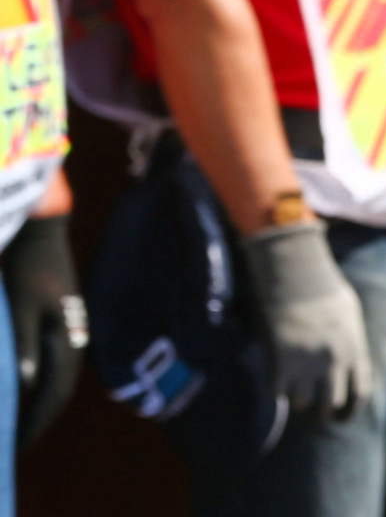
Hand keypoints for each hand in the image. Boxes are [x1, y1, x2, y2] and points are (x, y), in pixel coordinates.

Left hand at [1, 214, 87, 446]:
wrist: (43, 232)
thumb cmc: (26, 269)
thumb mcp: (20, 309)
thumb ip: (25, 346)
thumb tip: (27, 385)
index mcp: (68, 336)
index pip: (55, 393)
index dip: (36, 423)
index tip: (16, 447)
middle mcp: (76, 336)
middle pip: (61, 389)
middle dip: (40, 418)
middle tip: (17, 443)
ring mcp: (73, 326)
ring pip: (61, 375)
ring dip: (44, 402)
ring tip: (21, 422)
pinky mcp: (65, 319)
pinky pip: (58, 361)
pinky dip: (44, 382)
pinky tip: (28, 386)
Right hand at [239, 221, 371, 417]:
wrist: (298, 276)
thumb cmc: (325, 292)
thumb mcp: (351, 316)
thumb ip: (352, 344)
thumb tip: (351, 368)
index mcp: (355, 350)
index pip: (360, 394)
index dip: (350, 410)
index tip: (339, 415)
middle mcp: (334, 361)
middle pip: (330, 405)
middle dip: (321, 410)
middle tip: (312, 408)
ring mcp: (308, 363)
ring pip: (303, 404)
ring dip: (297, 400)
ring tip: (293, 389)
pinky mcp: (283, 362)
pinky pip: (279, 393)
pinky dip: (277, 389)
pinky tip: (277, 378)